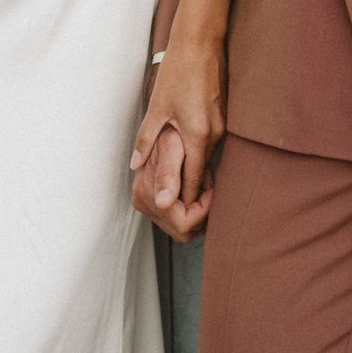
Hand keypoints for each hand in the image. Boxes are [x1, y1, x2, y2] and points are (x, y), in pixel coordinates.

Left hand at [130, 35, 224, 205]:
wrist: (200, 42)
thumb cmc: (177, 72)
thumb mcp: (157, 108)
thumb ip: (147, 140)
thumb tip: (136, 165)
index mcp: (198, 136)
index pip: (193, 179)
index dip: (185, 197)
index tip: (178, 213)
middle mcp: (215, 133)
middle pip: (202, 169)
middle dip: (190, 186)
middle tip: (176, 201)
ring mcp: (223, 124)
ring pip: (208, 155)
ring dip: (195, 166)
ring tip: (180, 179)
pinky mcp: (225, 114)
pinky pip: (213, 140)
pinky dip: (201, 148)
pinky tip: (189, 148)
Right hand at [131, 122, 213, 240]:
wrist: (163, 122)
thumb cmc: (171, 130)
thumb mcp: (173, 146)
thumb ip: (168, 174)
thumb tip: (164, 203)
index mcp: (146, 192)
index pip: (184, 223)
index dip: (202, 208)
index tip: (209, 186)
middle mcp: (142, 201)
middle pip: (182, 230)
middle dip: (200, 209)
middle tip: (206, 184)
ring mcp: (145, 204)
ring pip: (181, 227)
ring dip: (196, 208)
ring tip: (200, 182)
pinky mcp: (150, 202)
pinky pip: (177, 218)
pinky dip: (190, 206)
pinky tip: (193, 185)